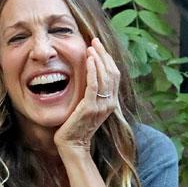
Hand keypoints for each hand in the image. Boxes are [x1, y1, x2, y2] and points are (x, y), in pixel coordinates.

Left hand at [54, 37, 120, 151]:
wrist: (72, 146)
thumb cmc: (75, 127)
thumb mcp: (87, 107)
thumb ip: (91, 94)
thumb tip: (88, 77)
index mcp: (111, 103)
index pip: (114, 75)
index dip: (108, 59)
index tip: (98, 46)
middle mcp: (110, 104)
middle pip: (112, 72)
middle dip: (104, 54)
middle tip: (94, 41)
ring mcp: (101, 106)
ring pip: (105, 76)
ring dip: (98, 59)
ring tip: (91, 47)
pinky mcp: (90, 108)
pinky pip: (94, 85)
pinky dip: (92, 70)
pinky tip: (88, 59)